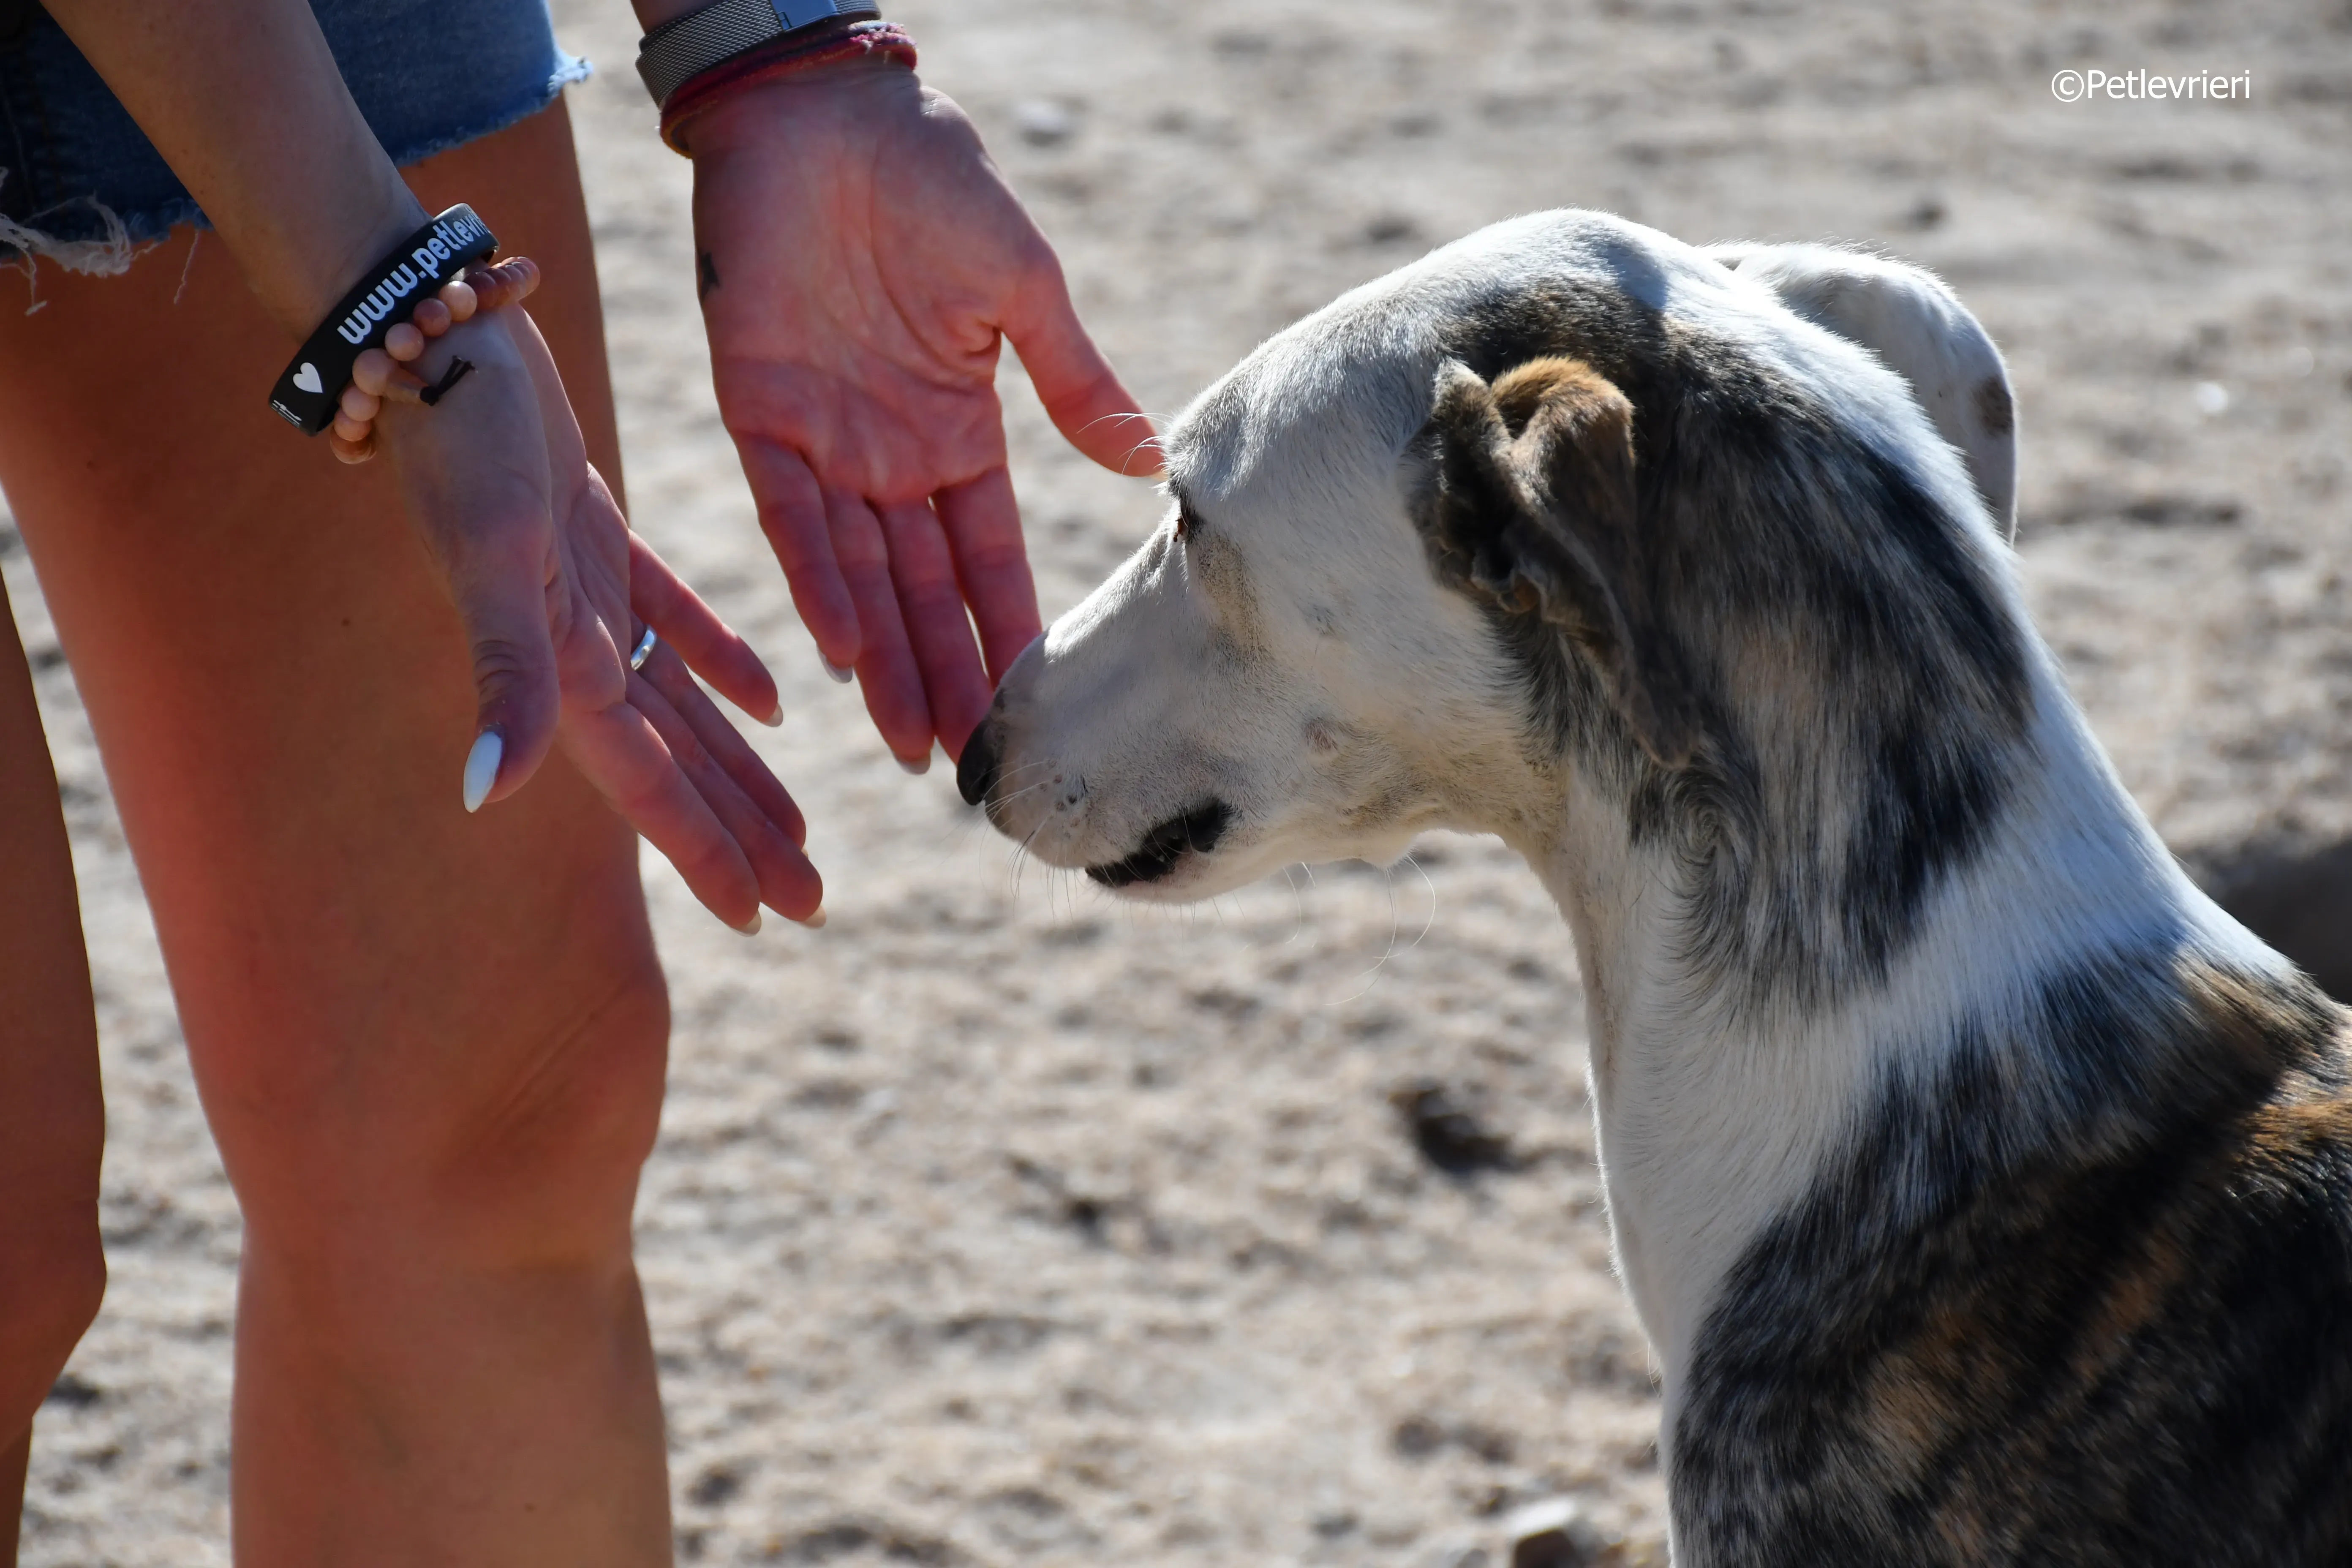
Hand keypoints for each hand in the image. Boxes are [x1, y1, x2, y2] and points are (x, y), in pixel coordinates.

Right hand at [379, 306, 822, 929]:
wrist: (433, 339)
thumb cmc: (461, 446)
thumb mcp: (497, 559)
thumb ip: (503, 675)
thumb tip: (487, 794)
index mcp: (559, 666)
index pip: (649, 784)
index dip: (704, 851)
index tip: (764, 915)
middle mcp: (572, 647)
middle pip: (678, 766)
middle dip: (742, 835)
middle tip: (813, 900)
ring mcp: (584, 596)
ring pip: (684, 709)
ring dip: (740, 771)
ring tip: (800, 830)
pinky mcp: (594, 540)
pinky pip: (674, 622)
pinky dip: (723, 665)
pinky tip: (776, 705)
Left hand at [687, 60, 1157, 768]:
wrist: (824, 112)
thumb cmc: (932, 179)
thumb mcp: (1022, 287)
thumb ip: (1071, 382)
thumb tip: (1145, 462)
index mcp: (957, 432)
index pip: (989, 556)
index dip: (1011, 630)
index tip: (1034, 707)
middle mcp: (890, 455)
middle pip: (924, 590)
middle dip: (947, 676)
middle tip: (968, 768)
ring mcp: (825, 440)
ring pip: (860, 576)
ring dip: (887, 659)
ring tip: (914, 742)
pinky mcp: (757, 410)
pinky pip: (790, 514)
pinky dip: (818, 578)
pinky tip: (845, 649)